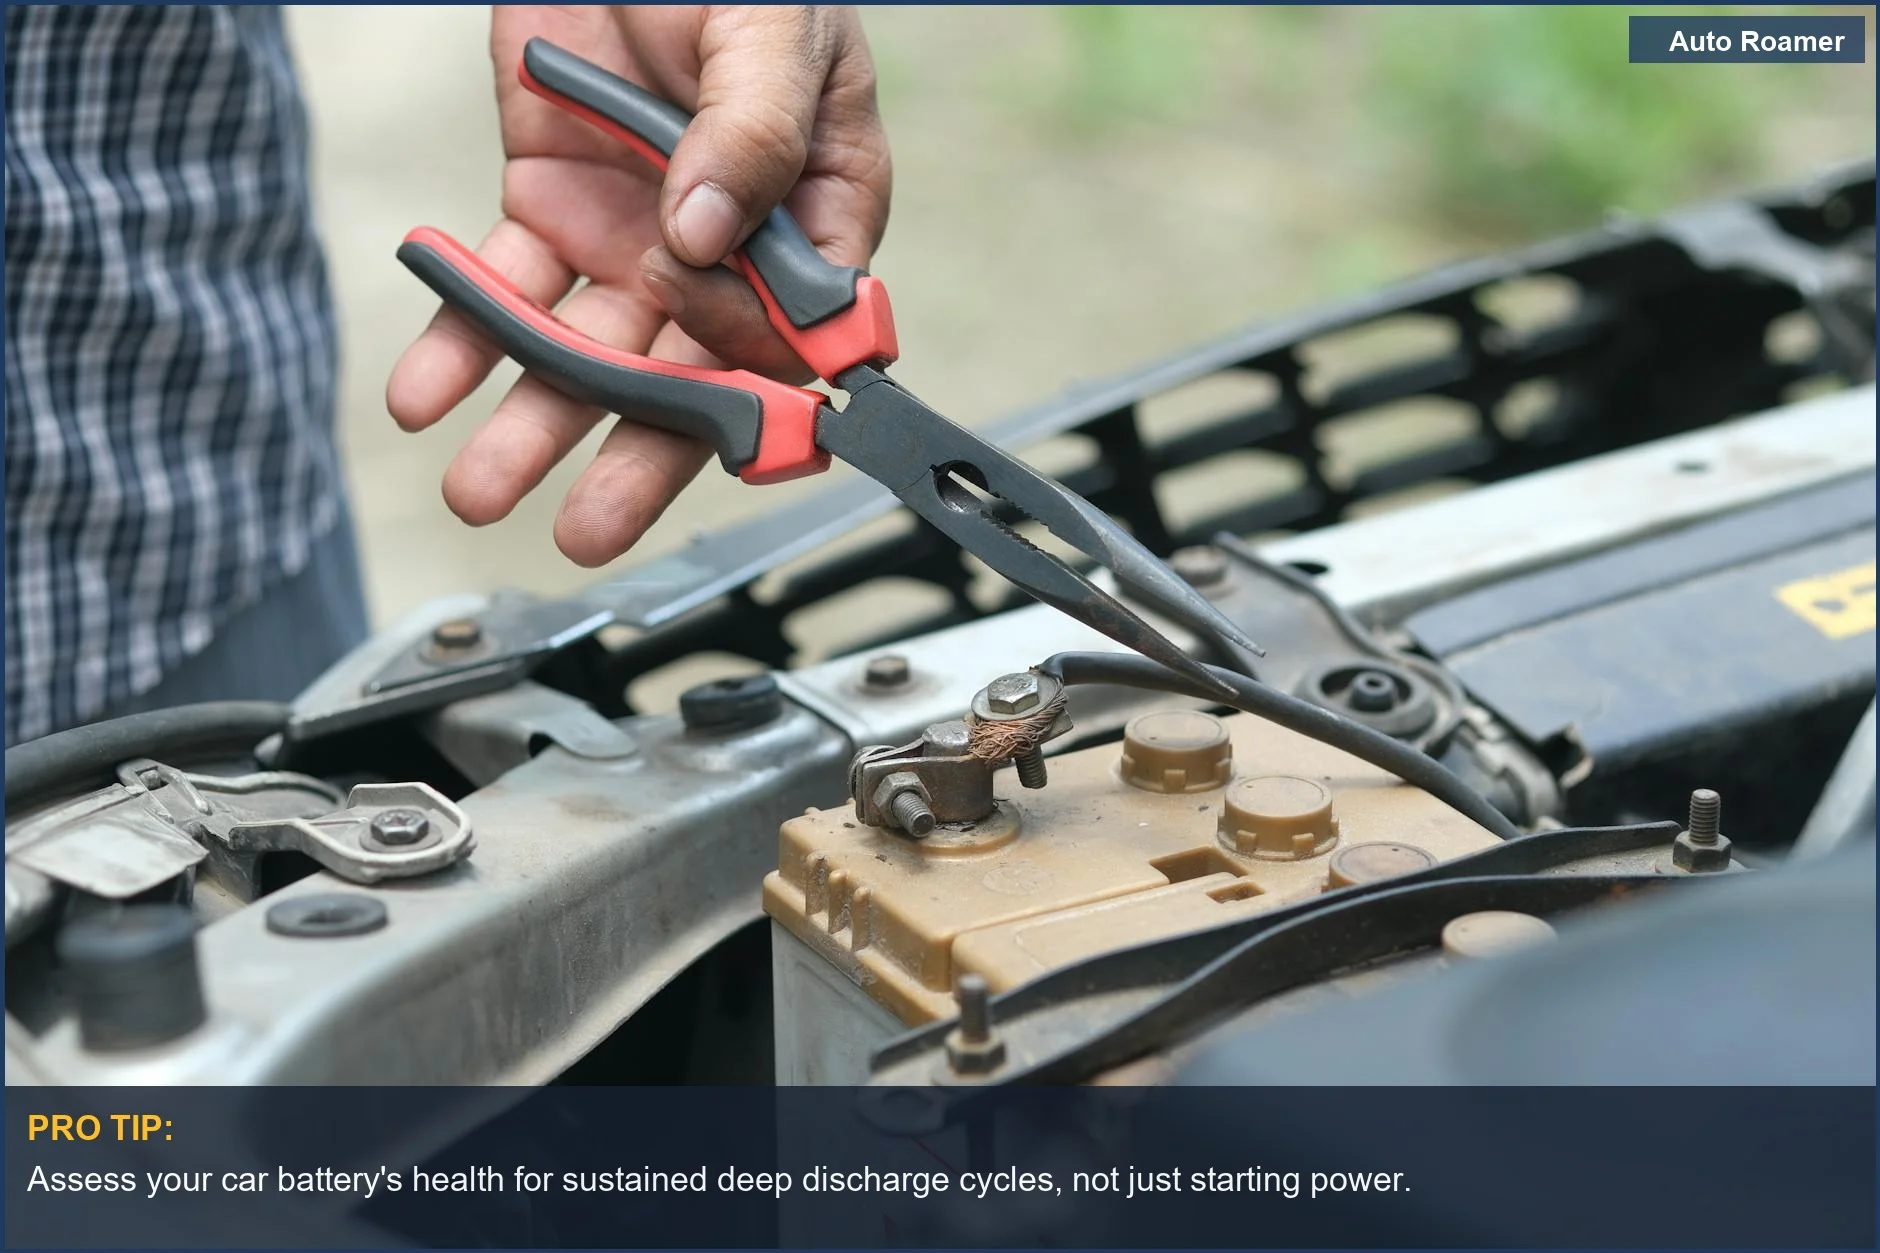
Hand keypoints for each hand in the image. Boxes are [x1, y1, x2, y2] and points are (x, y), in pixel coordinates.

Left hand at [386, 5, 890, 565]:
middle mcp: (722, 253)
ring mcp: (633, 239)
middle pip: (687, 376)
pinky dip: (460, 338)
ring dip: (532, 422)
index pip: (802, 336)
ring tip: (478, 486)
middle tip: (585, 530)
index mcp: (812, 218)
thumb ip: (753, 129)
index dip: (771, 400)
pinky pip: (504, 287)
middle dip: (631, 456)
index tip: (735, 453)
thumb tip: (707, 236)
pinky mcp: (548, 209)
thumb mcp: (772, 33)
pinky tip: (424, 390)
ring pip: (587, 352)